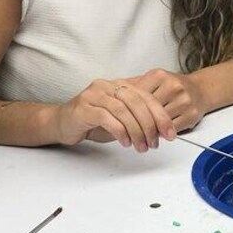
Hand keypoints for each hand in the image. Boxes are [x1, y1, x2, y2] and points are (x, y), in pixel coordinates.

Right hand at [48, 79, 175, 151]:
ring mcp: (94, 95)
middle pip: (137, 103)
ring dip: (137, 131)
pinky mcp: (84, 107)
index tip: (170, 134)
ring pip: (124, 111)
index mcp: (120, 85)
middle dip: (151, 125)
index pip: (147, 97)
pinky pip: (108, 118)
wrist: (62, 123)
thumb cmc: (93, 122)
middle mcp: (107, 86)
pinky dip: (120, 132)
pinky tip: (126, 143)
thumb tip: (161, 131)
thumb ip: (139, 120)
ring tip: (141, 147)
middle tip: (155, 143)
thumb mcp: (121, 119)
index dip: (161, 116)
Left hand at [126, 69, 207, 132]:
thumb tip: (112, 93)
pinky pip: (171, 128)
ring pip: (159, 121)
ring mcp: (183, 101)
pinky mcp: (191, 115)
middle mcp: (172, 86)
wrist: (201, 89)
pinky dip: (162, 134)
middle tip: (127, 132)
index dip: (127, 109)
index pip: (137, 95)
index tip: (119, 118)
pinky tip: (156, 135)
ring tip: (141, 137)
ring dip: (149, 131)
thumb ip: (135, 86)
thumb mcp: (154, 80)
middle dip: (137, 122)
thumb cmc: (174, 86)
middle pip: (147, 110)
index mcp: (159, 76)